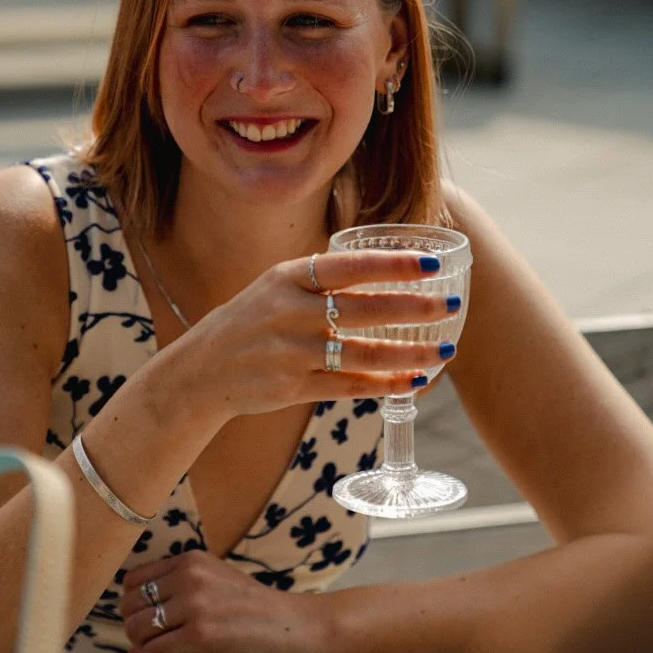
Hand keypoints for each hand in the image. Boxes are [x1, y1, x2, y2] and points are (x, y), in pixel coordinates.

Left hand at [118, 550, 327, 652]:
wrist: (299, 627)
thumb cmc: (256, 616)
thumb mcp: (212, 602)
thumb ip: (169, 620)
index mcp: (190, 559)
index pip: (131, 581)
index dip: (138, 608)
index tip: (160, 623)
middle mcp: (189, 574)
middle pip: (128, 607)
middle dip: (140, 632)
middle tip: (167, 642)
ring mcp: (195, 602)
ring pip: (136, 630)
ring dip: (149, 649)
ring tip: (177, 651)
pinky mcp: (202, 632)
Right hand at [173, 250, 457, 419]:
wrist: (201, 370)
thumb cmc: (249, 321)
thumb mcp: (274, 286)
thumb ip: (320, 279)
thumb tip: (381, 267)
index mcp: (287, 278)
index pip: (348, 266)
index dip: (392, 265)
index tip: (431, 264)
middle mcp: (289, 312)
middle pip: (362, 310)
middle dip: (413, 309)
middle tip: (451, 304)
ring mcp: (290, 353)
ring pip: (363, 354)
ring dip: (409, 354)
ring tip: (444, 352)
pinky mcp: (292, 388)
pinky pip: (349, 387)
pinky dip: (385, 386)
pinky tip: (414, 381)